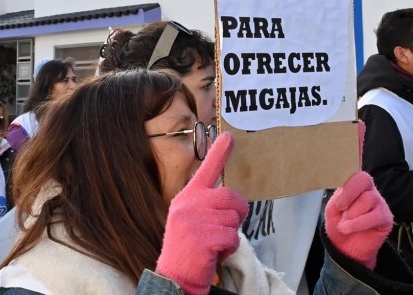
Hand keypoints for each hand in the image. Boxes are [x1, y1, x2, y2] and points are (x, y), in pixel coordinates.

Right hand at [155, 132, 248, 293]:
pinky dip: (229, 249)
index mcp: (187, 197)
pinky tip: (213, 254)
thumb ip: (206, 204)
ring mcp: (195, 221)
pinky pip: (233, 238)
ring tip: (213, 244)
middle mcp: (189, 205)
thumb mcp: (191, 219)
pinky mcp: (204, 238)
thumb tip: (231, 198)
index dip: (219, 152)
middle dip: (237, 213)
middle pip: (231, 197)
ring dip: (230, 235)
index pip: (206, 170)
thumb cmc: (188, 247)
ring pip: (234, 219)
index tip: (229, 136)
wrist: (175, 275)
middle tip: (226, 228)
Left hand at [324, 171, 392, 269]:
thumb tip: (344, 190)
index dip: (348, 184)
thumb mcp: (332, 210)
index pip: (357, 174)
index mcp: (356, 186)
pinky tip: (349, 228)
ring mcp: (380, 203)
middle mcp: (370, 191)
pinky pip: (375, 216)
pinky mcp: (386, 218)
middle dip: (349, 194)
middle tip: (340, 209)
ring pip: (368, 198)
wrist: (346, 249)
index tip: (338, 202)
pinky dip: (359, 223)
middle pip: (365, 180)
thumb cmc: (339, 226)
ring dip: (352, 213)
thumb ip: (338, 198)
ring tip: (344, 224)